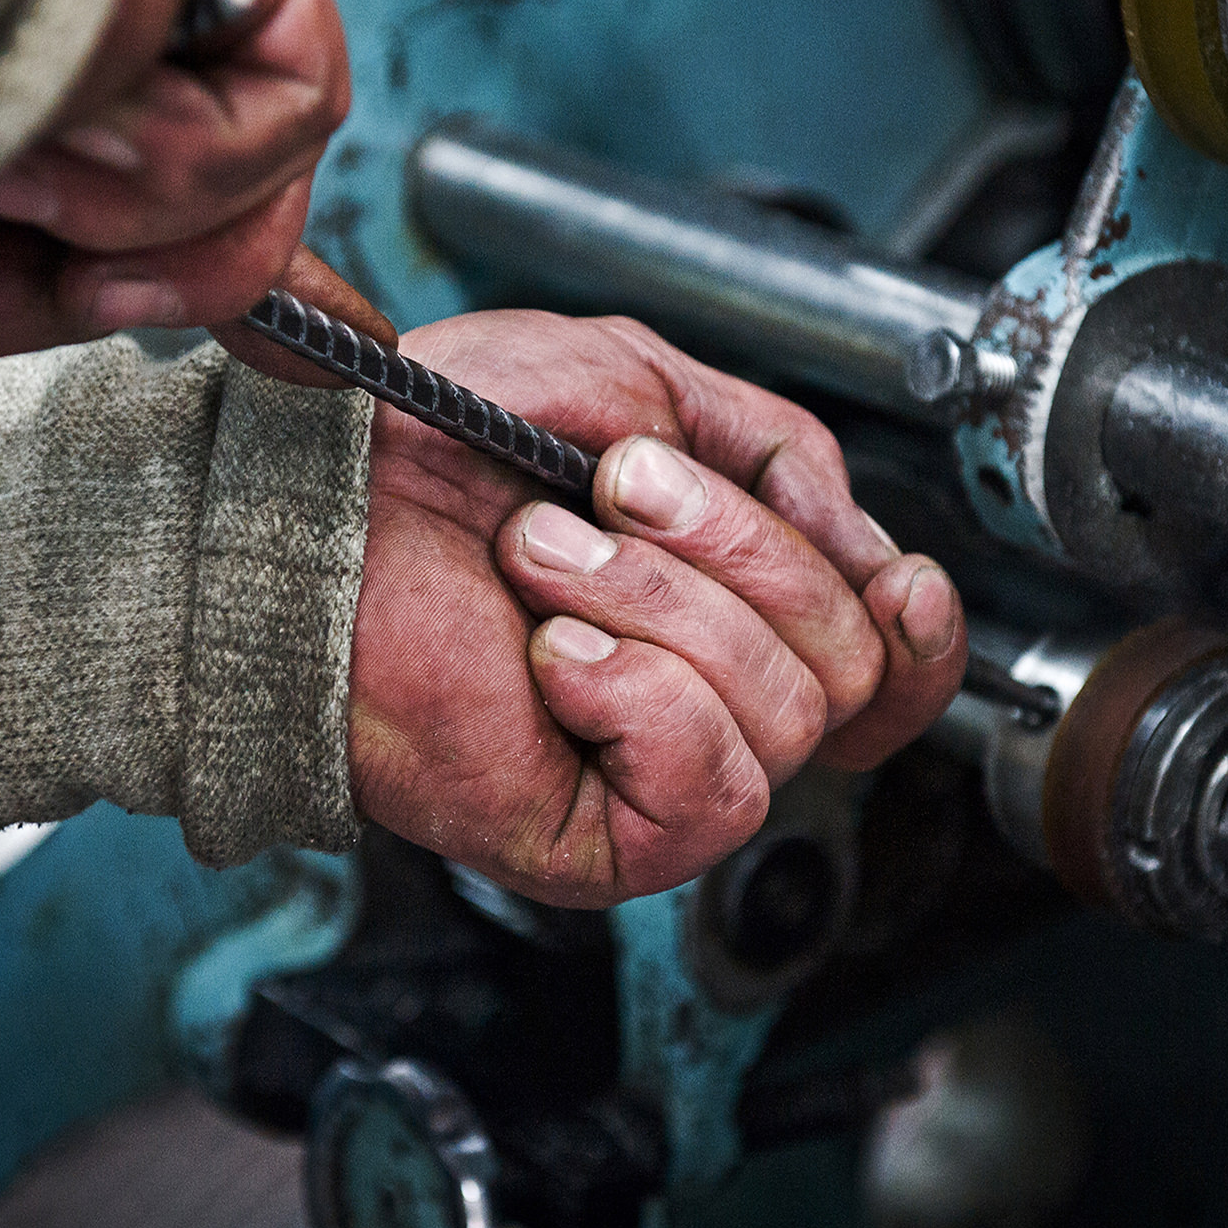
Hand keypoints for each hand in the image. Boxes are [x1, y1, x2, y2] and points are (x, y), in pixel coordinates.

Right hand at [0, 0, 351, 374]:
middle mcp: (125, 4)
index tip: (314, 353)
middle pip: (256, 172)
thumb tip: (211, 310)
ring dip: (148, 206)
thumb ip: (79, 301)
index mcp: (59, 78)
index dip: (248, 257)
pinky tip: (71, 121)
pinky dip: (188, 157)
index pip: (212, 163)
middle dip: (172, 256)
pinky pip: (290, 90)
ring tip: (12, 161)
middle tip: (34, 228)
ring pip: (276, 146)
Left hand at [350, 311, 967, 907]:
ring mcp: (659, 777)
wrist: (308, 510)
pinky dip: (635, 691)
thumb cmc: (431, 442)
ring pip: (789, 711)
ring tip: (538, 558)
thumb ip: (770, 441)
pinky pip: (714, 783)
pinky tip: (550, 654)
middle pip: (851, 664)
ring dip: (655, 600)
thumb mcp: (627, 385)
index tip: (898, 577)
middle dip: (732, 550)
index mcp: (728, 610)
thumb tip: (856, 535)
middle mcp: (709, 704)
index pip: (893, 668)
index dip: (919, 630)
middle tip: (602, 496)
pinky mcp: (607, 842)